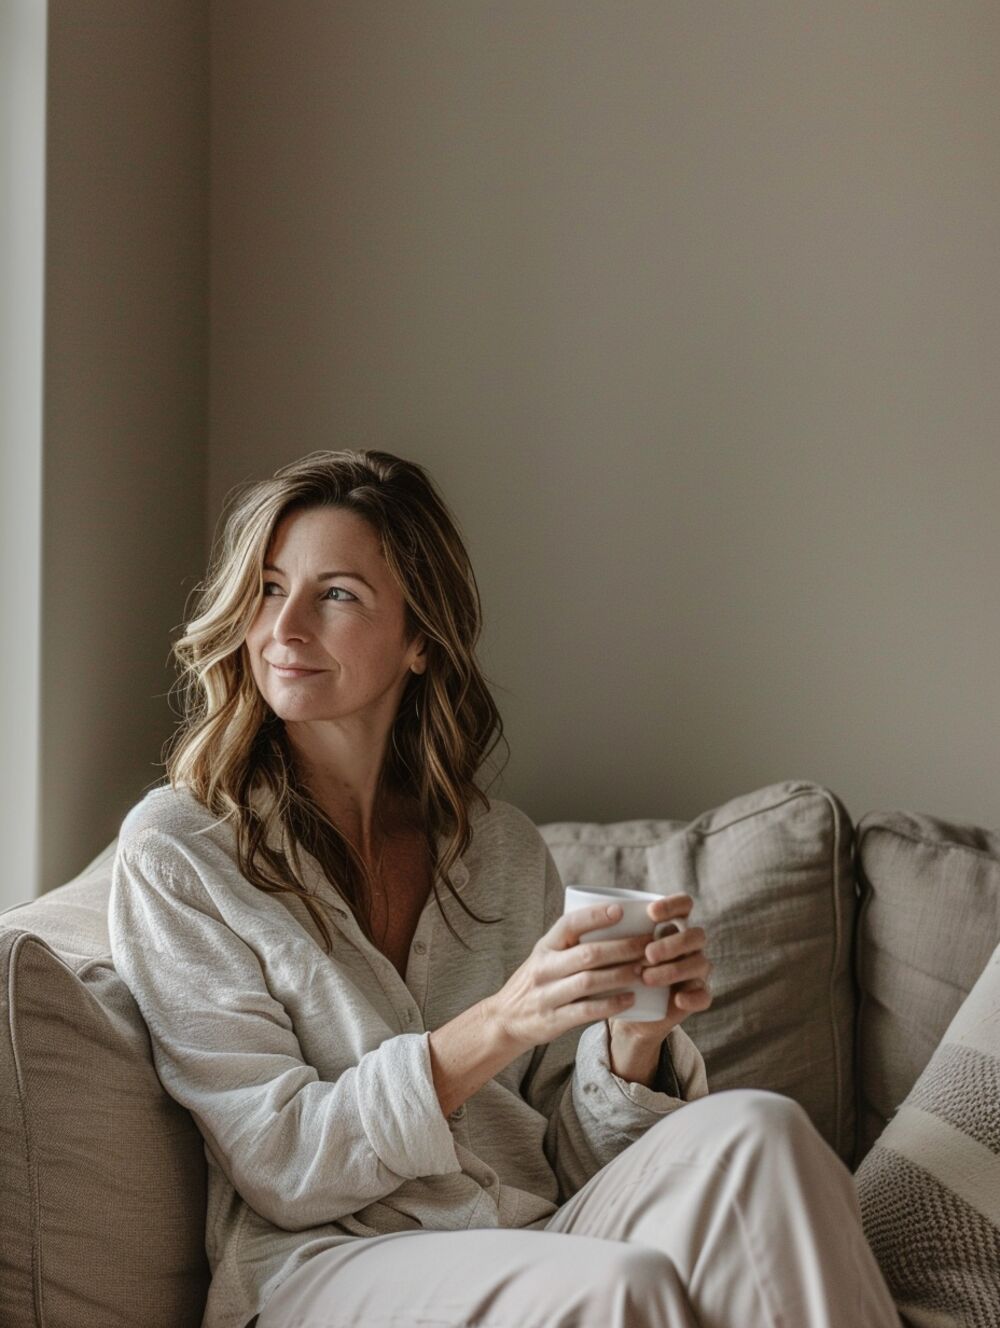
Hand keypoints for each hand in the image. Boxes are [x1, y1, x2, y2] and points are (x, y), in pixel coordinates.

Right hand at [486, 901, 656, 1055]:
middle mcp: (544, 968)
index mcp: (544, 947)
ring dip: (621, 975)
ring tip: (646, 971)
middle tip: (649, 944)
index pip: (569, 924)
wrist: (504, 1019)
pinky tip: (631, 1000)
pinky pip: (586, 1011)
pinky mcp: (554, 1019)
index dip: (595, 916)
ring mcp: (548, 995)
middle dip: (623, 948)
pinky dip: (611, 1005)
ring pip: (590, 981)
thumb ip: (571, 943)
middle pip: (588, 954)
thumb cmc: (535, 982)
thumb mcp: (545, 956)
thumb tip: (616, 922)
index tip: (621, 910)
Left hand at [607, 893, 712, 1045]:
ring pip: (699, 963)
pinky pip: (704, 995)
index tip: (650, 913)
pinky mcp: (696, 995)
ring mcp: (696, 970)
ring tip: (648, 977)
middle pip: (695, 934)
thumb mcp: (608, 947)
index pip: (684, 905)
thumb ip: (604, 929)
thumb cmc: (617, 969)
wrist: (628, 1010)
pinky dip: (693, 997)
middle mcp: (689, 945)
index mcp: (671, 925)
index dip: (673, 905)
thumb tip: (574, 906)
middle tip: (647, 953)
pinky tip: (677, 999)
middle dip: (672, 942)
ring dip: (675, 969)